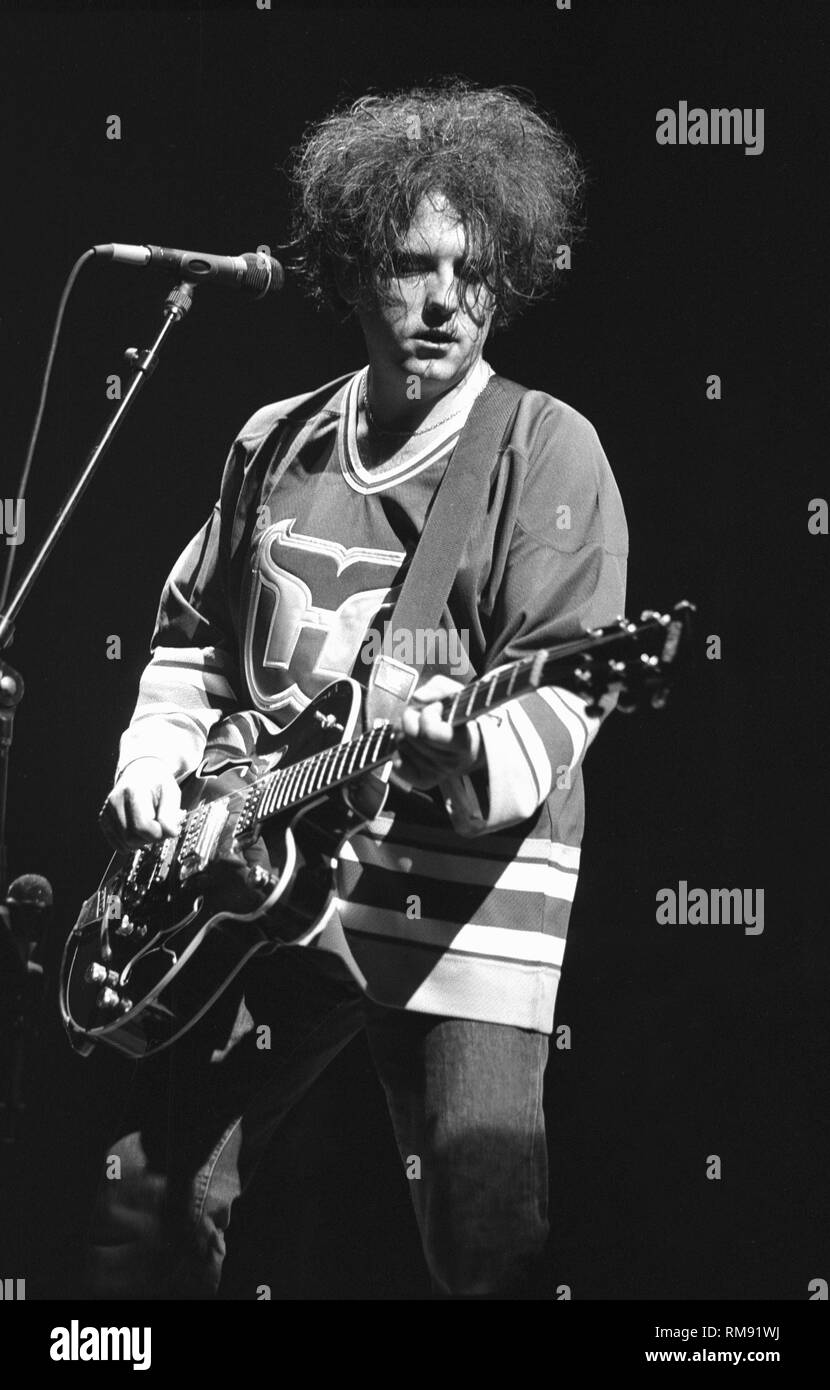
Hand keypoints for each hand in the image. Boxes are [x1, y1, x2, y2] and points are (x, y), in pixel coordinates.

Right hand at [98, 757, 182, 852]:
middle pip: (132, 838)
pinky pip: (117, 844)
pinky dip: (132, 844)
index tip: (166, 826)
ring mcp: (107, 811)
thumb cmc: (157, 784)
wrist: (140, 774)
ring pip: (125, 843)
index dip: (158, 833)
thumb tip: (170, 833)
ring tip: (149, 826)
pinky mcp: (104, 820)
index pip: (142, 826)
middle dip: (150, 838)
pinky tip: (139, 832)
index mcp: (132, 791)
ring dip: (142, 841)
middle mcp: (115, 801)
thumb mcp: (171, 792)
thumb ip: (171, 813)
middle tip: (159, 826)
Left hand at [394, 675, 483, 790]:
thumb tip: (418, 697)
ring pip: (402, 745)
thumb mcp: (456, 694)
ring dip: (405, 731)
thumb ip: (438, 689)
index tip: (437, 708)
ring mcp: (437, 774)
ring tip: (420, 727)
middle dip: (412, 717)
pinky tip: (413, 743)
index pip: (430, 731)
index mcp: (463, 743)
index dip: (428, 714)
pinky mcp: (424, 781)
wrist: (472, 742)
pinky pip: (398, 764)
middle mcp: (451, 762)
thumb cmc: (461, 716)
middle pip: (412, 735)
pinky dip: (399, 750)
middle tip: (423, 714)